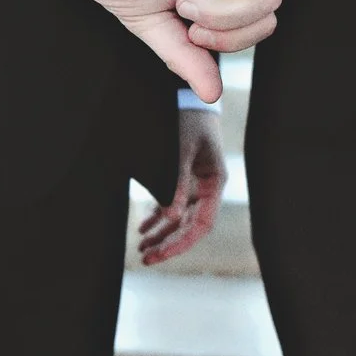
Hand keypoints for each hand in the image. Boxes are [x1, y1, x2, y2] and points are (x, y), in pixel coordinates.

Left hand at [138, 106, 226, 263]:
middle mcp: (206, 189)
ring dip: (161, 234)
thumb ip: (177, 182)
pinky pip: (170, 206)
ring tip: (142, 249)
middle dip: (168, 243)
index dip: (182, 242)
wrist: (187, 98)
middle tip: (146, 258)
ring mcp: (194, 186)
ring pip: (178, 219)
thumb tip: (170, 216)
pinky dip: (157, 218)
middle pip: (188, 226)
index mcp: (214, 183)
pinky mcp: (181, 180)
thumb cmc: (189, 121)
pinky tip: (143, 230)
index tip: (162, 253)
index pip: (201, 224)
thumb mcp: (181, 150)